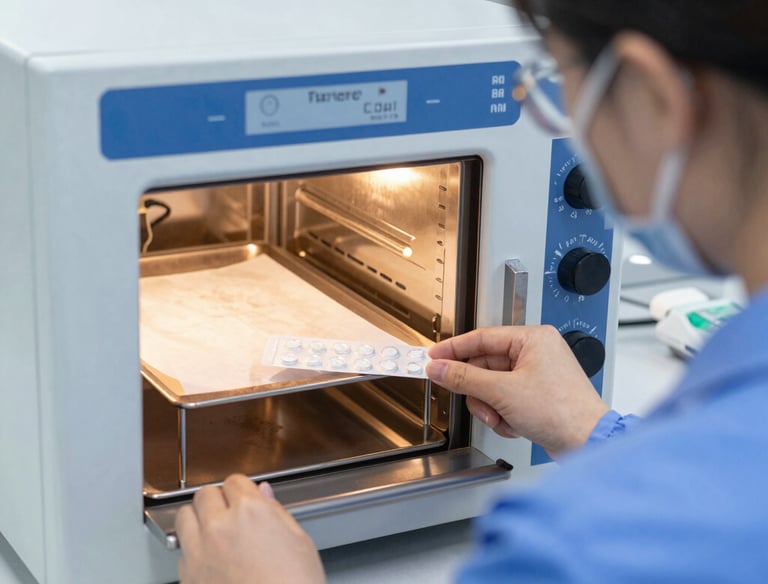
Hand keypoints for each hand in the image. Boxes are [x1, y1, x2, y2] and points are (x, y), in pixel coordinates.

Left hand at [175, 474, 325, 583]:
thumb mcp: (300, 542)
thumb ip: (277, 511)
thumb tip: (264, 493)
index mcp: (251, 511)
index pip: (235, 481)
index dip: (242, 489)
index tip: (244, 495)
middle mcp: (220, 526)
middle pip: (205, 494)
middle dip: (217, 499)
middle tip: (229, 511)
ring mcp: (200, 551)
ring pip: (185, 516)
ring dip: (197, 518)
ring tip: (212, 529)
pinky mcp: (188, 575)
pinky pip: (182, 550)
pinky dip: (192, 549)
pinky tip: (210, 557)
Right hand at [425, 325, 609, 456]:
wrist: (588, 442)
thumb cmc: (562, 412)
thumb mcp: (502, 392)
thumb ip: (464, 378)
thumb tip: (439, 368)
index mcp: (532, 339)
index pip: (481, 338)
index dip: (454, 348)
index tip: (433, 356)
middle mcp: (536, 353)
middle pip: (484, 366)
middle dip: (479, 391)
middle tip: (475, 402)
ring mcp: (536, 375)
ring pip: (492, 386)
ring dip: (491, 407)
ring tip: (501, 418)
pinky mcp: (536, 395)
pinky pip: (504, 399)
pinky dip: (503, 414)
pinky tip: (514, 425)